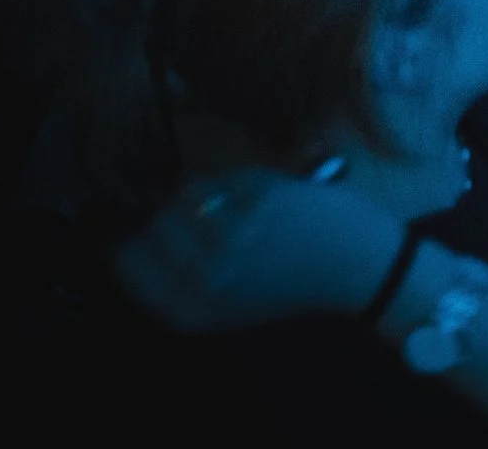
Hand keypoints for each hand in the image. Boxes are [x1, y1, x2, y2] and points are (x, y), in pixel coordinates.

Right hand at [113, 169, 406, 332]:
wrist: (364, 268)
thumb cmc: (295, 285)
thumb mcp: (225, 304)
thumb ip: (176, 279)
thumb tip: (123, 237)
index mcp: (189, 311)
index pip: (125, 262)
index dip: (132, 239)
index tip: (149, 229)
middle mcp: (203, 279)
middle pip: (153, 222)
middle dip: (174, 213)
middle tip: (211, 218)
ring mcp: (232, 238)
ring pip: (186, 192)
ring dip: (209, 192)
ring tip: (241, 207)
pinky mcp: (260, 202)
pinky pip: (226, 176)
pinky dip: (244, 180)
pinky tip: (268, 197)